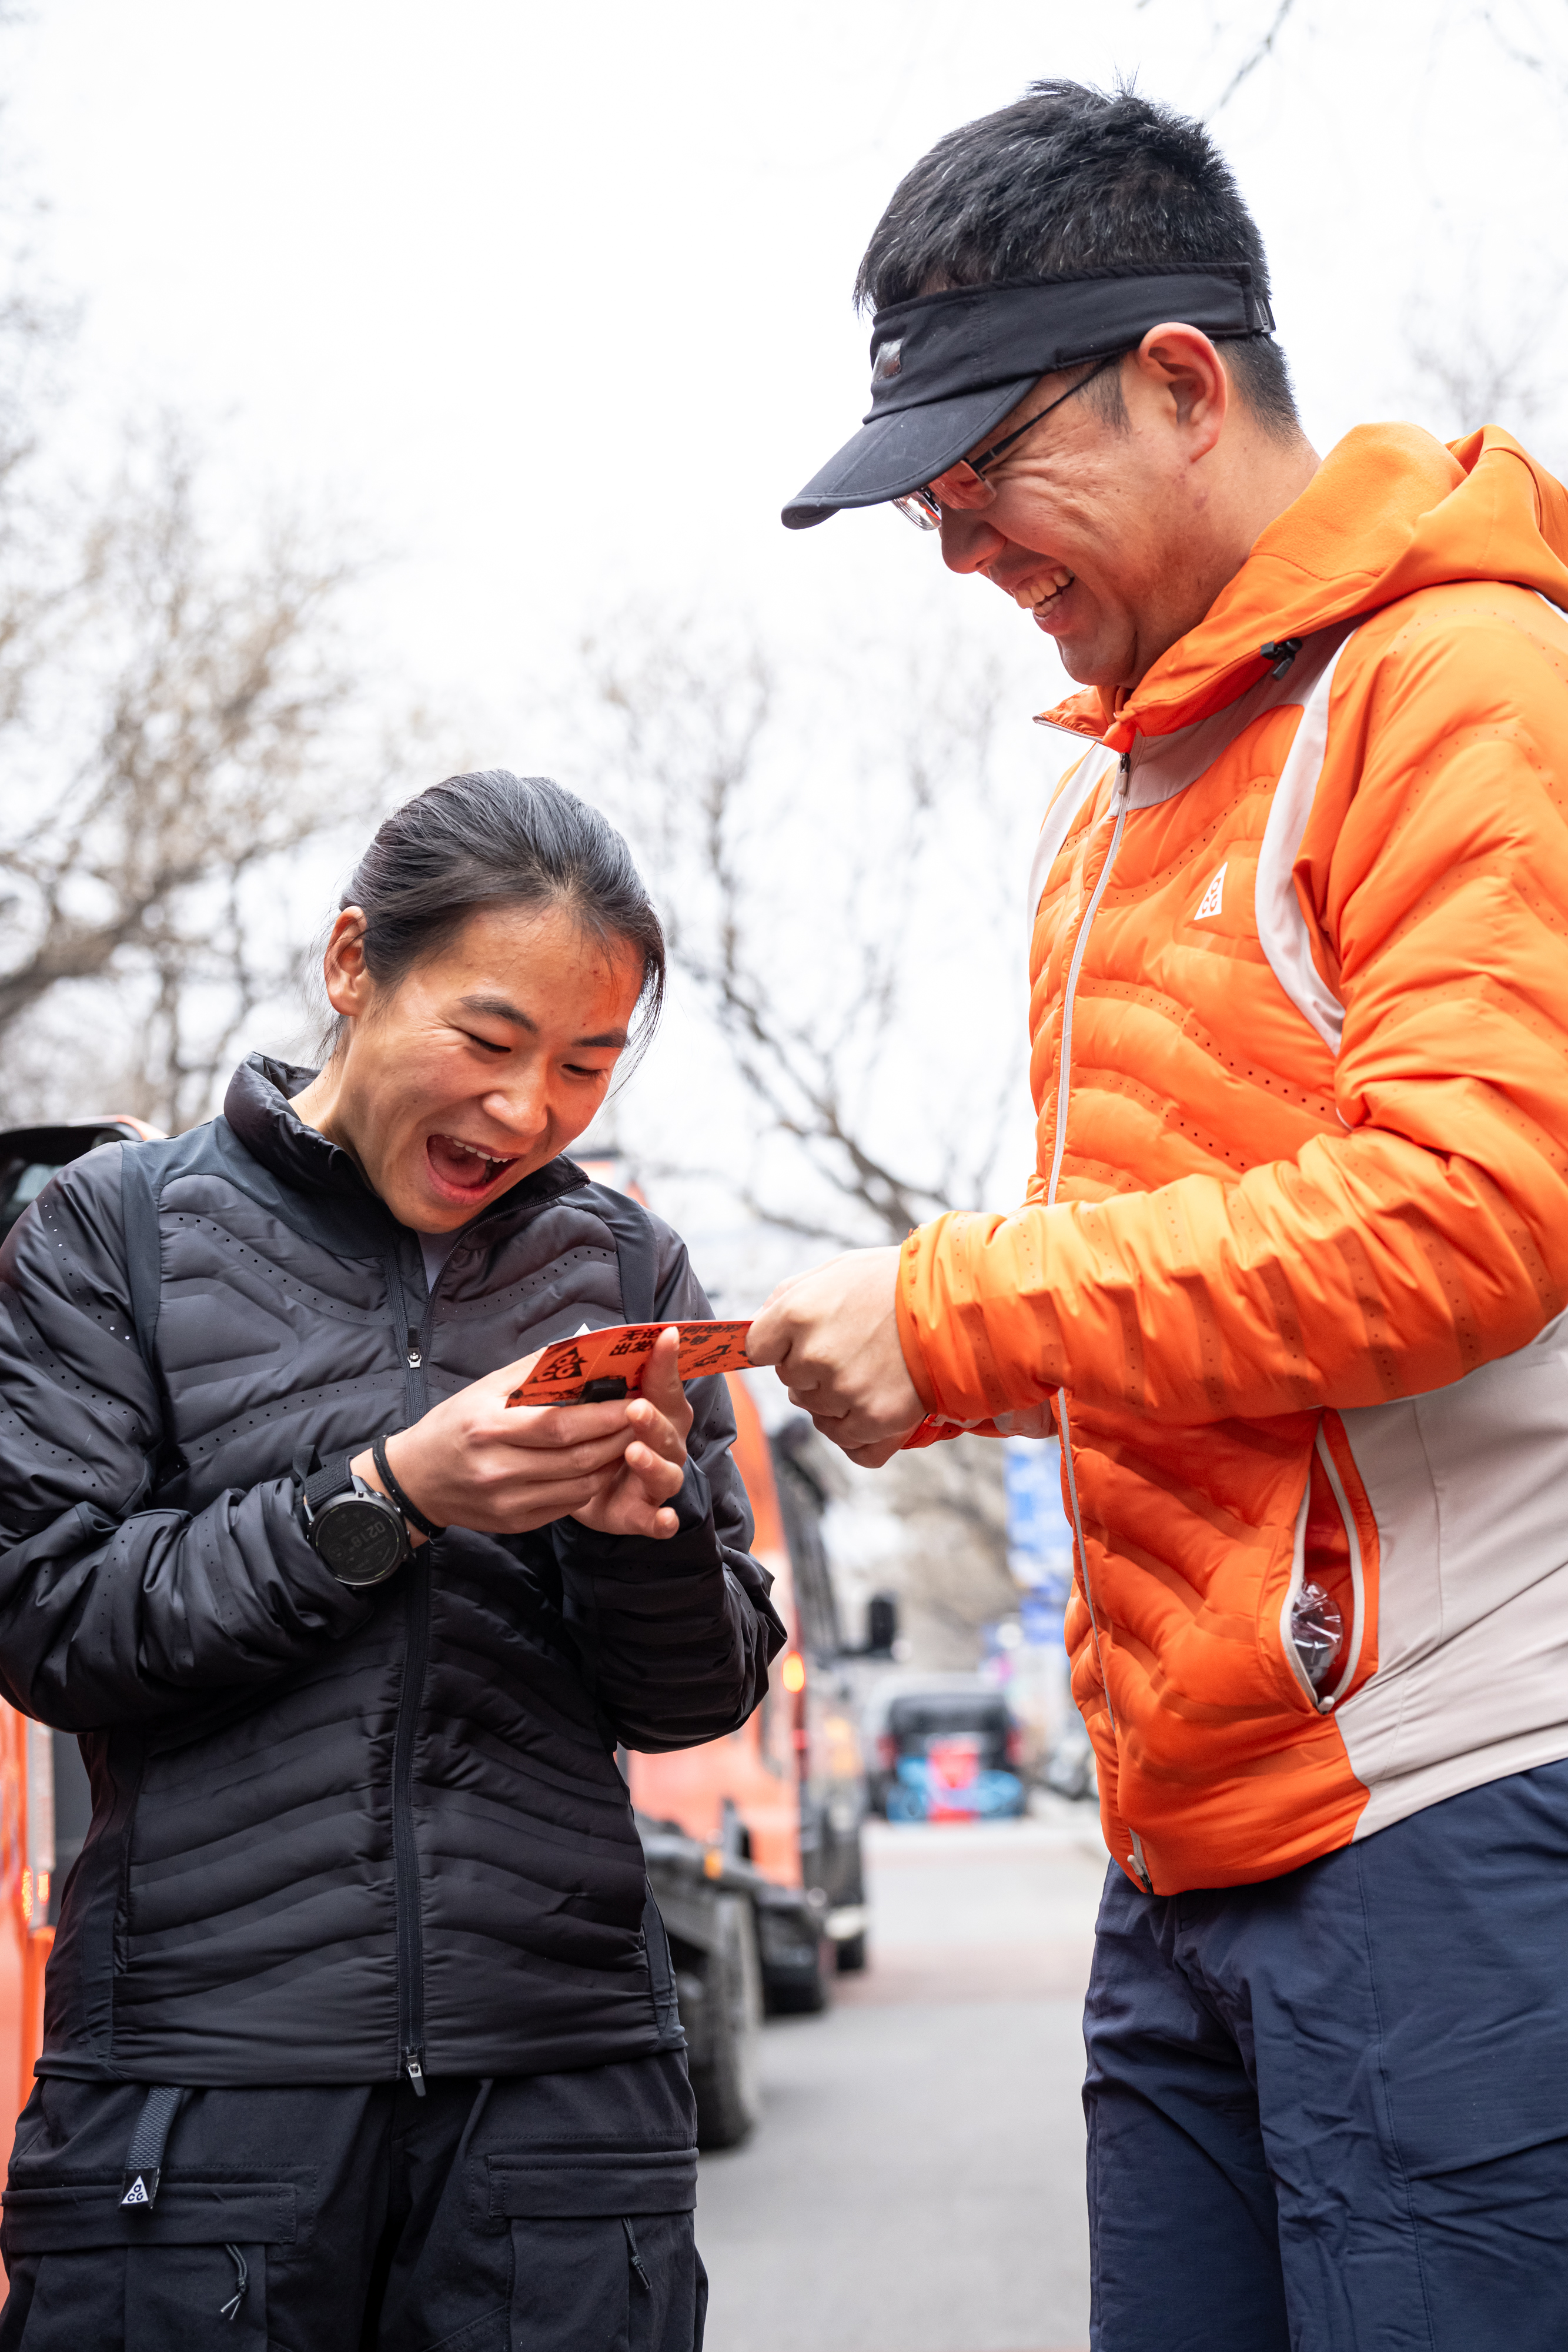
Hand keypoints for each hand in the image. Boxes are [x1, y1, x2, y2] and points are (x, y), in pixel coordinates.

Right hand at [353, 1352, 646, 1540]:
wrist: (416, 1479)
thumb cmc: (454, 1425)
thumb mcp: (485, 1389)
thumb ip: (535, 1370)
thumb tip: (583, 1347)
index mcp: (489, 1428)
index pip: (559, 1424)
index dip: (602, 1414)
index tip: (632, 1399)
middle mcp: (498, 1469)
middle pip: (575, 1457)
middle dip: (617, 1437)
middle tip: (644, 1418)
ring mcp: (508, 1501)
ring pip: (578, 1485)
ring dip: (611, 1462)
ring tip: (630, 1440)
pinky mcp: (516, 1522)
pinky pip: (567, 1505)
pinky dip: (591, 1484)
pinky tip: (603, 1465)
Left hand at [569, 1326, 693, 1538]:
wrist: (580, 1483)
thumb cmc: (595, 1431)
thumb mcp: (595, 1400)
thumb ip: (597, 1376)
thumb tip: (584, 1337)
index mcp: (658, 1410)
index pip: (664, 1383)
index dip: (665, 1362)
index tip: (666, 1337)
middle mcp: (666, 1444)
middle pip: (667, 1431)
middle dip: (652, 1420)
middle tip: (635, 1408)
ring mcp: (657, 1480)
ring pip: (666, 1473)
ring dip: (654, 1464)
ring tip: (634, 1453)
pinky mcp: (642, 1513)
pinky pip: (657, 1520)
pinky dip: (663, 1522)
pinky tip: (664, 1521)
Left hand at [747, 1246, 924, 1466]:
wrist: (958, 1302)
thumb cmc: (895, 1283)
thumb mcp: (835, 1271)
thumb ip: (788, 1298)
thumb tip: (755, 1328)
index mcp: (797, 1312)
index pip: (758, 1348)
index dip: (781, 1346)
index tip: (803, 1340)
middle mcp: (814, 1354)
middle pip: (791, 1381)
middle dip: (814, 1370)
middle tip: (854, 1348)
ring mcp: (843, 1390)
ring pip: (817, 1412)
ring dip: (838, 1399)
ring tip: (874, 1370)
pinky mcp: (874, 1419)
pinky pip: (846, 1441)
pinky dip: (858, 1430)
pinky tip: (877, 1404)